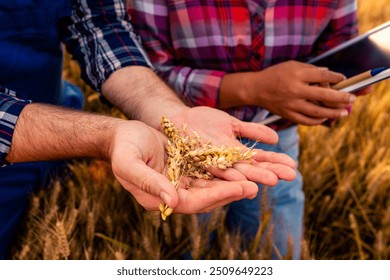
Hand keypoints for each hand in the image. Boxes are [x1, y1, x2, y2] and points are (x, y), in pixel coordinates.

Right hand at [109, 120, 258, 212]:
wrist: (123, 134)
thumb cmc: (123, 147)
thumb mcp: (130, 162)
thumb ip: (149, 182)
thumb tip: (172, 202)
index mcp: (158, 199)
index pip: (193, 202)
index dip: (217, 196)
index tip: (240, 188)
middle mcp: (172, 194)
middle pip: (206, 197)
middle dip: (231, 192)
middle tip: (255, 186)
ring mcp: (180, 182)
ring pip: (210, 185)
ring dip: (231, 183)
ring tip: (255, 179)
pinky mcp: (186, 169)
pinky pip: (208, 172)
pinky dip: (224, 171)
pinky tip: (240, 167)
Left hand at [169, 106, 296, 184]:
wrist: (178, 118)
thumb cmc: (204, 122)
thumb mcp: (232, 124)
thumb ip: (252, 131)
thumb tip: (276, 138)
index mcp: (236, 152)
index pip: (259, 159)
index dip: (276, 163)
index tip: (293, 167)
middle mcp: (226, 160)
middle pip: (251, 168)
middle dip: (270, 171)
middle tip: (291, 176)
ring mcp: (213, 161)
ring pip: (236, 171)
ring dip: (254, 175)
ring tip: (272, 179)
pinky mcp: (198, 159)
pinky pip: (214, 167)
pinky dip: (228, 173)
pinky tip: (243, 178)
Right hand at [240, 61, 356, 124]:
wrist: (255, 89)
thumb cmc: (275, 74)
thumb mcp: (292, 65)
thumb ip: (310, 70)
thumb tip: (328, 75)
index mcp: (296, 74)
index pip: (322, 76)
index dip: (336, 77)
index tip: (343, 79)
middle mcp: (295, 90)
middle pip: (324, 95)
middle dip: (341, 97)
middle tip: (352, 99)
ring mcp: (291, 104)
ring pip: (317, 111)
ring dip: (334, 113)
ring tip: (344, 112)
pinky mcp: (288, 114)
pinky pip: (307, 120)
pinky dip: (318, 120)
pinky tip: (325, 117)